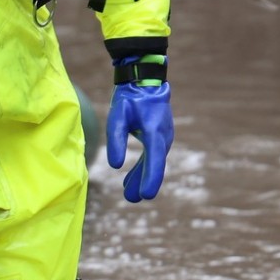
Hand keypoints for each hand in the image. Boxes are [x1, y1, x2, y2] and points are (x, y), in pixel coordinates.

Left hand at [105, 82, 173, 201]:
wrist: (144, 80)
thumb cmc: (129, 98)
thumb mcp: (117, 117)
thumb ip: (116, 140)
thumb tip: (115, 165)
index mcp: (155, 131)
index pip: (154, 159)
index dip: (150, 178)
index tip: (146, 195)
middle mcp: (163, 136)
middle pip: (154, 164)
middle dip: (144, 182)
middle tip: (131, 199)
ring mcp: (163, 136)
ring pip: (153, 161)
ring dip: (142, 176)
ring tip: (128, 194)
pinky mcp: (159, 136)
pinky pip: (152, 155)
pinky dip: (143, 167)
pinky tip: (130, 179)